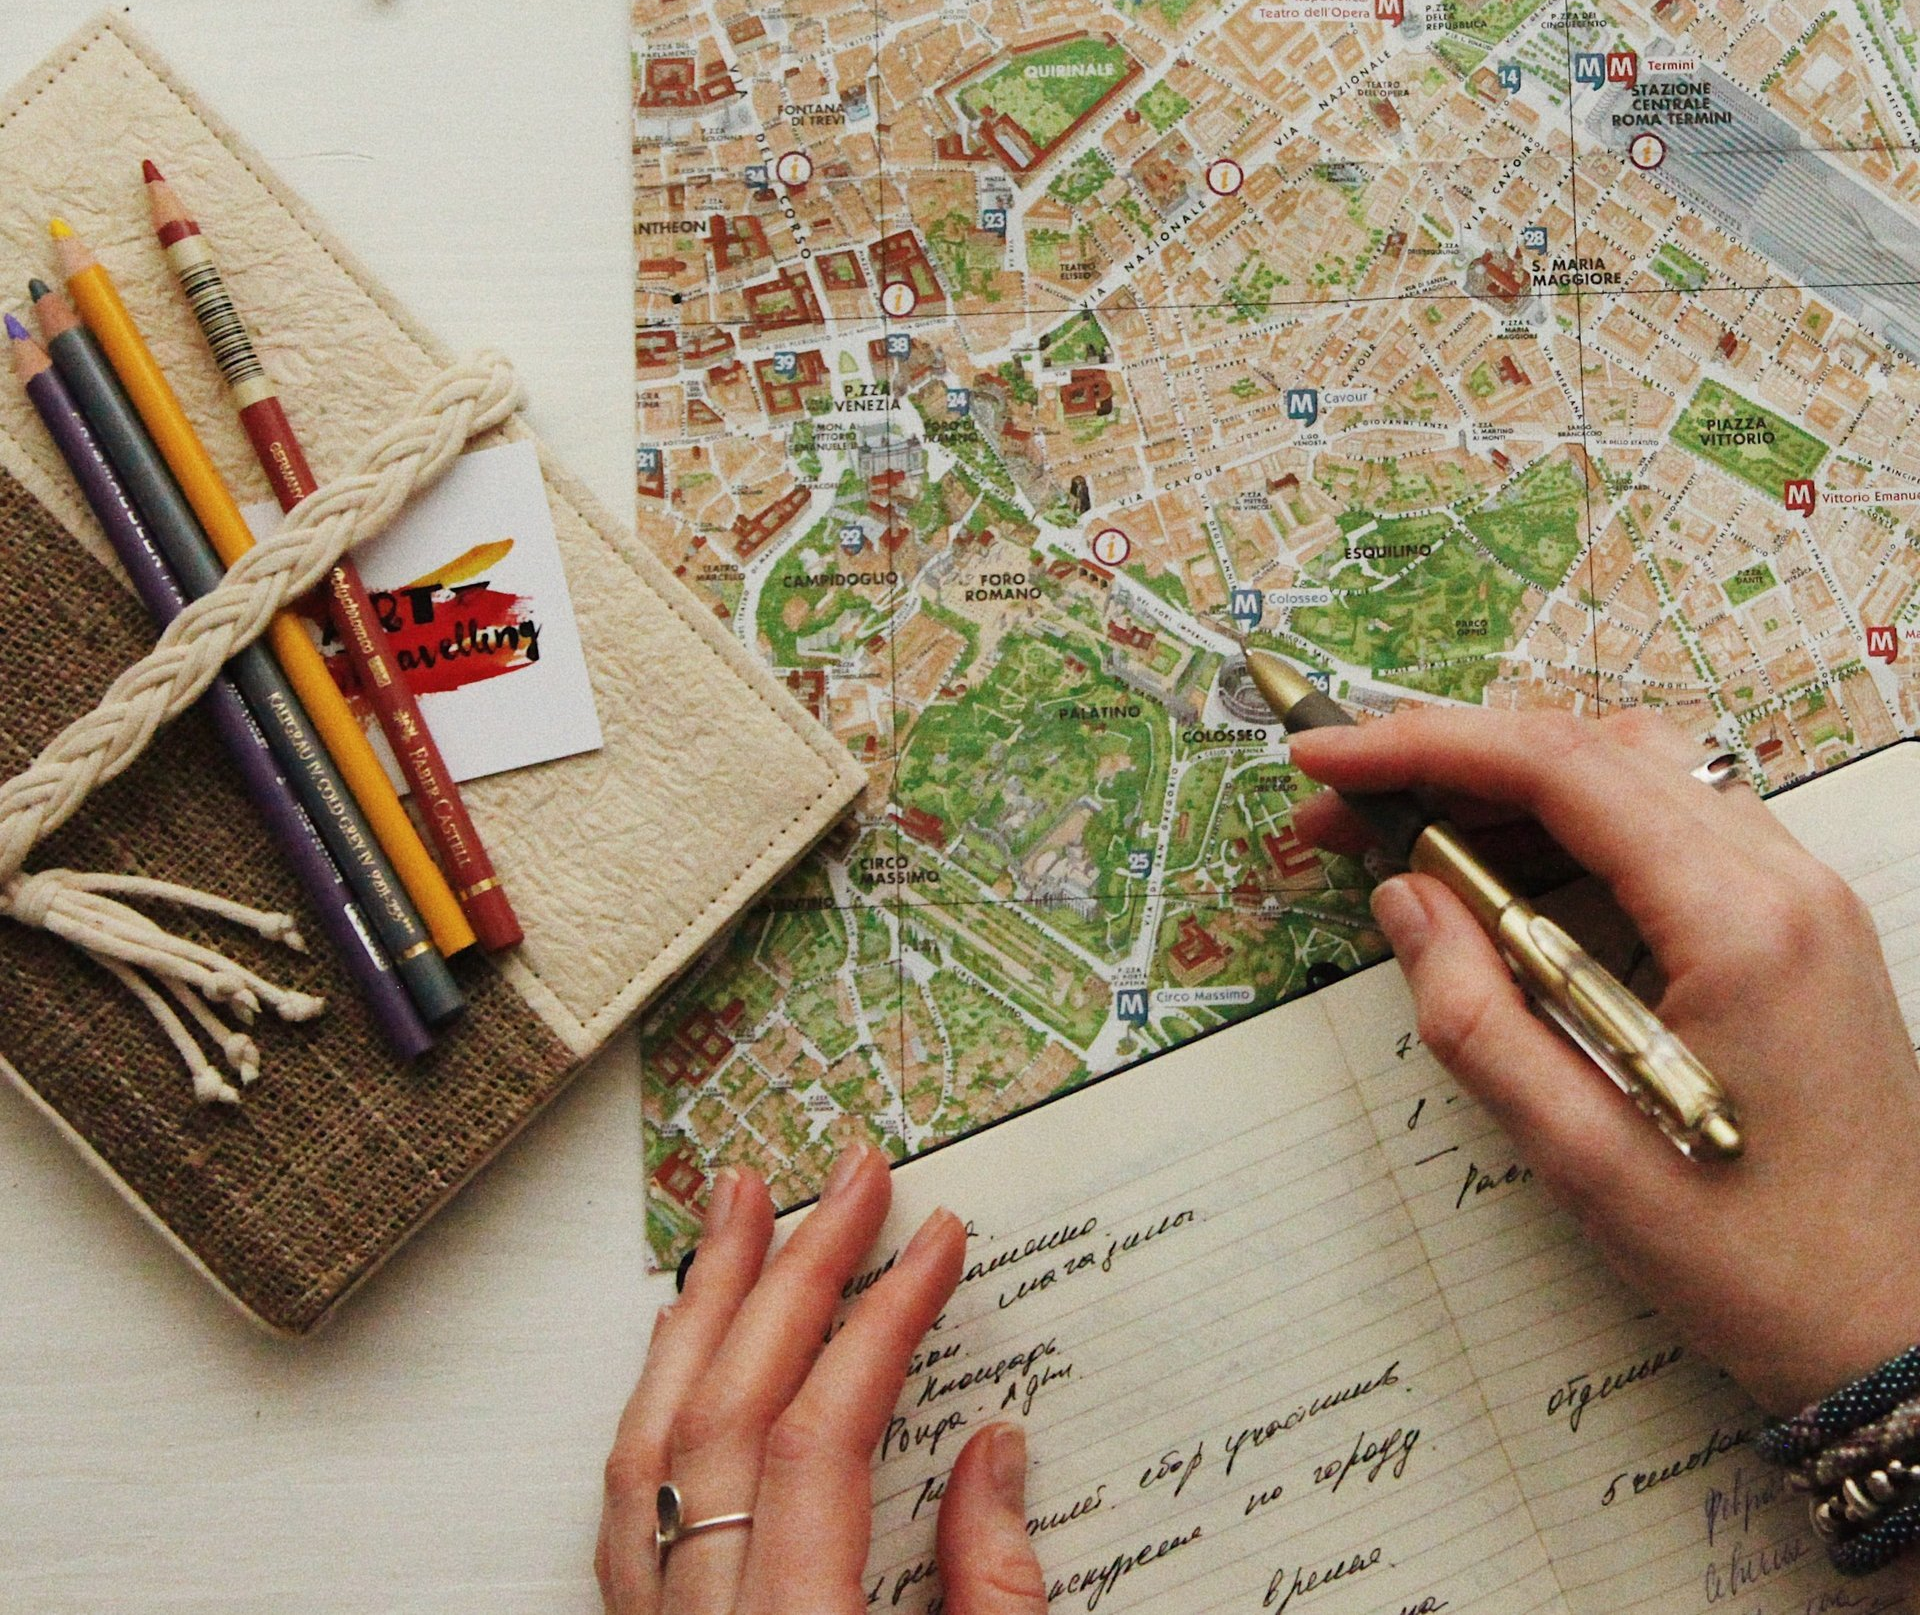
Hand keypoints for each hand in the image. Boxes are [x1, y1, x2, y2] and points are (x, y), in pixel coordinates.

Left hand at [596, 1143, 1047, 1612]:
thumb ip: (990, 1592)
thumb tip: (994, 1453)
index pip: (821, 1439)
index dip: (883, 1324)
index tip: (935, 1242)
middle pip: (728, 1411)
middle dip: (794, 1275)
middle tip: (849, 1181)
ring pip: (653, 1440)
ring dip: (705, 1307)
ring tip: (740, 1210)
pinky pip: (628, 1498)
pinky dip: (658, 1396)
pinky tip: (682, 1335)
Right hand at [1290, 707, 1919, 1414]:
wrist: (1897, 1326)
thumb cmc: (1759, 1265)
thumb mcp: (1583, 1156)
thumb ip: (1476, 1017)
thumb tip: (1403, 897)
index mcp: (1741, 926)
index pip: (1562, 770)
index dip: (1425, 745)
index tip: (1327, 757)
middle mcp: (1784, 883)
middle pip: (1596, 750)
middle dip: (1452, 759)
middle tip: (1344, 810)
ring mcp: (1800, 900)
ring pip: (1635, 776)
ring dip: (1510, 789)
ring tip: (1406, 842)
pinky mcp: (1793, 928)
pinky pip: (1668, 831)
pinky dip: (1570, 830)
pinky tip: (1503, 883)